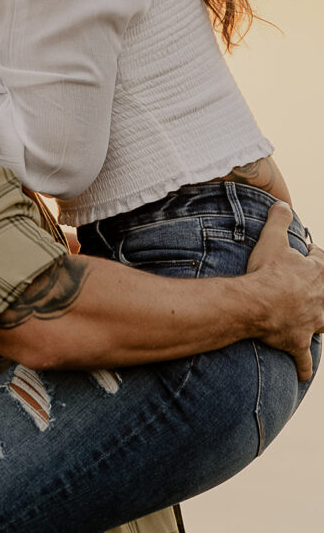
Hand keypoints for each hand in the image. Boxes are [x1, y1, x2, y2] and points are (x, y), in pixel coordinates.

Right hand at [247, 201, 323, 380]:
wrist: (258, 303)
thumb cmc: (266, 271)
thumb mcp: (272, 238)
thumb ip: (279, 218)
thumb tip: (283, 203)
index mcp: (316, 273)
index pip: (321, 261)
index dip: (314, 257)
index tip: (307, 254)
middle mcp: (320, 300)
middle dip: (321, 292)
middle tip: (312, 290)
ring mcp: (311, 323)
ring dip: (321, 323)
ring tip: (317, 322)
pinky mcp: (297, 341)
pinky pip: (303, 358)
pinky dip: (302, 365)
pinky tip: (302, 372)